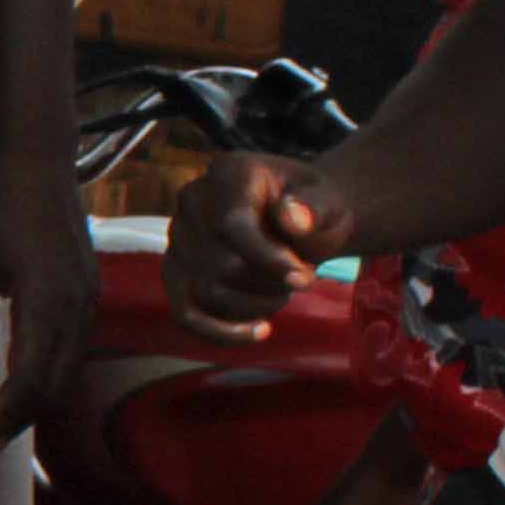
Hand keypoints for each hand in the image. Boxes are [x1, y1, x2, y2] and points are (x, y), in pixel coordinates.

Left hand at [0, 151, 96, 447]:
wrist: (39, 158)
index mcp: (46, 295)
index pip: (31, 372)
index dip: (11, 410)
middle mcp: (77, 301)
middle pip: (56, 376)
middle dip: (26, 411)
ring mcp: (90, 294)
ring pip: (71, 363)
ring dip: (42, 392)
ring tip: (9, 415)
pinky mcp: (90, 287)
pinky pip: (77, 342)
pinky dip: (55, 368)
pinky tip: (30, 376)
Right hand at [169, 151, 346, 343]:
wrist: (301, 221)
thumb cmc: (314, 210)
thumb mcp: (329, 202)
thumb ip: (315, 208)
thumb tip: (292, 218)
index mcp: (228, 172)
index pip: (232, 223)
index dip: (268, 258)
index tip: (304, 280)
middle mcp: (192, 201)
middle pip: (222, 265)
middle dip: (270, 283)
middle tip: (302, 277)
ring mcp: (178, 237)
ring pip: (208, 292)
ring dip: (255, 306)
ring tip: (282, 292)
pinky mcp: (176, 271)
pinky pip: (185, 312)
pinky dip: (221, 331)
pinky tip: (259, 332)